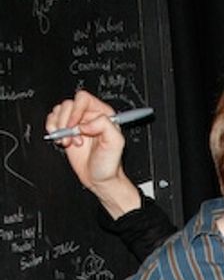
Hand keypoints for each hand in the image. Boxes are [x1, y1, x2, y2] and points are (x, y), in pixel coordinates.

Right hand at [45, 90, 140, 217]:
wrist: (100, 179)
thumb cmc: (109, 164)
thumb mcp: (115, 143)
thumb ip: (104, 125)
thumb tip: (85, 123)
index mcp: (103, 114)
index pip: (83, 99)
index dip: (75, 111)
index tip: (75, 127)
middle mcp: (88, 116)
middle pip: (68, 105)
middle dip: (66, 123)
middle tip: (74, 139)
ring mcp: (76, 124)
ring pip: (58, 112)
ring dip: (59, 127)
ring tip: (69, 142)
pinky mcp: (66, 132)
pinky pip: (52, 121)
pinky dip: (52, 130)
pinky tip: (62, 141)